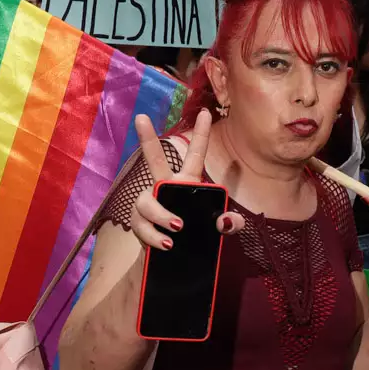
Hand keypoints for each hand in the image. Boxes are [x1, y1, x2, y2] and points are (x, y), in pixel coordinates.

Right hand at [131, 109, 243, 249]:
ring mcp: (149, 203)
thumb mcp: (217, 229)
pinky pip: (143, 225)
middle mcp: (165, 187)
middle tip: (140, 117)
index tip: (206, 112)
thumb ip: (229, 223)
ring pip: (147, 201)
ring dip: (162, 214)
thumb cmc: (194, 234)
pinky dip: (155, 236)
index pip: (195, 154)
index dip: (201, 134)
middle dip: (147, 139)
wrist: (171, 257)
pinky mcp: (139, 223)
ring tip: (178, 227)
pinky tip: (166, 244)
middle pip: (155, 160)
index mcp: (187, 182)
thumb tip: (226, 221)